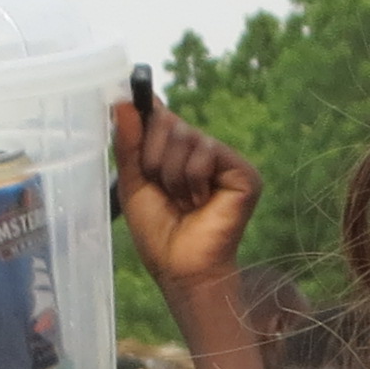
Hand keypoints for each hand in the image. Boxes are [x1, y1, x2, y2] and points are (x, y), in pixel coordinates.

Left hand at [110, 99, 260, 308]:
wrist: (181, 268)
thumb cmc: (159, 232)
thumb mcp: (133, 181)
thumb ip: (128, 141)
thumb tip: (125, 100)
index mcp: (178, 151)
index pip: (158, 114)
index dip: (145, 120)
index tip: (131, 120)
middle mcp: (203, 150)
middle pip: (167, 121)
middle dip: (153, 158)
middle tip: (165, 192)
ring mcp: (226, 160)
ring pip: (185, 136)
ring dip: (172, 174)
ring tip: (184, 202)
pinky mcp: (244, 173)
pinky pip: (207, 151)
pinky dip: (193, 179)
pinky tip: (201, 203)